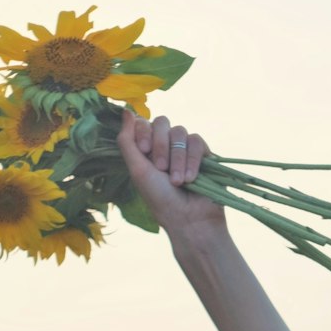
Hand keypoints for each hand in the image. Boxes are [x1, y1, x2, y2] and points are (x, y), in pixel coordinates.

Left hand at [117, 109, 227, 242]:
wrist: (189, 219)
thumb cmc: (160, 199)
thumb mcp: (137, 170)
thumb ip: (127, 141)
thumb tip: (126, 110)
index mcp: (147, 150)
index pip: (144, 123)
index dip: (144, 132)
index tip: (144, 150)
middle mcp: (166, 147)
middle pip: (162, 122)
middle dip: (160, 144)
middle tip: (160, 168)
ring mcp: (185, 149)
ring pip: (180, 132)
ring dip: (177, 157)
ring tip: (178, 181)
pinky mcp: (204, 154)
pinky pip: (197, 141)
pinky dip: (192, 159)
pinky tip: (191, 178)